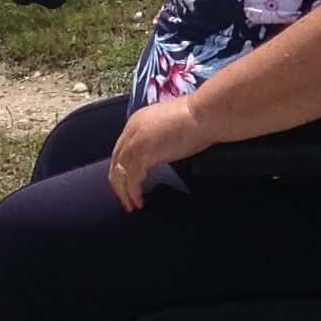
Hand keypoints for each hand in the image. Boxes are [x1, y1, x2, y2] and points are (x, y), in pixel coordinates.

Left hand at [106, 94, 213, 212]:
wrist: (203, 115)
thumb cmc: (198, 119)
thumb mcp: (172, 128)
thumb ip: (161, 140)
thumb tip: (162, 153)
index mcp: (137, 121)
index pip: (122, 149)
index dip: (123, 168)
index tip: (127, 183)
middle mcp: (131, 130)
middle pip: (117, 162)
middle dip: (119, 183)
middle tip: (126, 199)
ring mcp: (134, 142)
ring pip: (120, 173)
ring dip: (124, 192)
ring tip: (131, 205)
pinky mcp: (141, 154)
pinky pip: (131, 180)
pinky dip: (133, 193)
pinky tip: (139, 202)